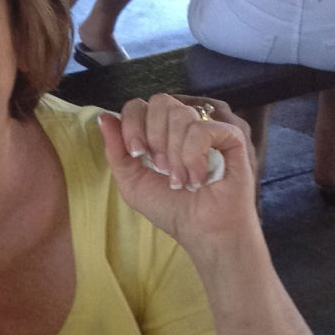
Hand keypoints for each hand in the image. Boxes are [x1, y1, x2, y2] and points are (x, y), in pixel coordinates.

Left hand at [97, 94, 260, 243]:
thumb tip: (104, 117)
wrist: (203, 232)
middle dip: (155, 137)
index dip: (132, 124)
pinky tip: (198, 176)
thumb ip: (116, 151)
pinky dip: (194, 154)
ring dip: (175, 153)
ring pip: (181, 114)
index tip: (137, 153)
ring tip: (181, 179)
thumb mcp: (132, 183)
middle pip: (160, 101)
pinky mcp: (230, 136)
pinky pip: (203, 128)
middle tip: (162, 168)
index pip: (138, 105)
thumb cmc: (171, 210)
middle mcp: (181, 126)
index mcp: (156, 132)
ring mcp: (207, 128)